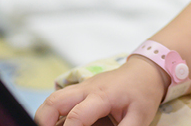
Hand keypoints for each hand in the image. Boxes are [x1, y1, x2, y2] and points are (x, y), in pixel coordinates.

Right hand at [34, 56, 167, 125]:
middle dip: (43, 122)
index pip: (76, 116)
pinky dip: (54, 113)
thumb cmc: (143, 93)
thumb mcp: (139, 118)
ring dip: (45, 116)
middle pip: (54, 101)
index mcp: (102, 96)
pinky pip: (60, 100)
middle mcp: (87, 89)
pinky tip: (60, 125)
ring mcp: (82, 87)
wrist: (146, 71)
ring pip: (53, 98)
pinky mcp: (80, 89)